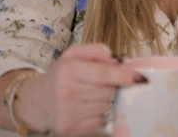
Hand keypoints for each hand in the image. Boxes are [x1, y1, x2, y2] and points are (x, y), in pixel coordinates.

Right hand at [16, 43, 146, 135]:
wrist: (36, 101)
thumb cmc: (61, 75)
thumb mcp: (74, 54)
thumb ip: (97, 50)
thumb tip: (118, 61)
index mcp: (68, 70)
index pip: (105, 74)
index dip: (125, 76)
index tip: (141, 78)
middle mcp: (66, 92)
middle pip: (109, 91)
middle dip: (111, 87)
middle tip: (99, 84)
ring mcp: (67, 112)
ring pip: (106, 106)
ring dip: (105, 101)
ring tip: (89, 96)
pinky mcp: (69, 128)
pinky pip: (99, 120)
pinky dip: (98, 114)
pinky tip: (86, 108)